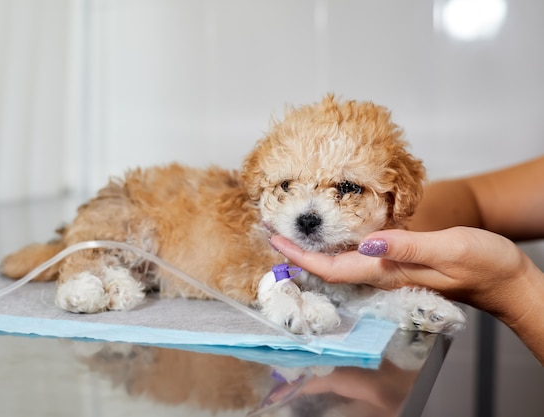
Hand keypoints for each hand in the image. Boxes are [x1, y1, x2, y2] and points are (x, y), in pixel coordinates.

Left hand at [270, 227, 543, 363]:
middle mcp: (383, 275)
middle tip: (273, 233)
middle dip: (299, 255)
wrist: (506, 280)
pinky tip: (333, 237)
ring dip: (314, 251)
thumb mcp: (450, 248)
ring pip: (341, 264)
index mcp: (389, 272)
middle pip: (329, 270)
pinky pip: (358, 258)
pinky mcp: (400, 264)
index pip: (333, 269)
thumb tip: (367, 243)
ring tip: (293, 233)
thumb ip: (409, 247)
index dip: (301, 258)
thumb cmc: (484, 264)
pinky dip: (337, 247)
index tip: (274, 240)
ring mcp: (391, 271)